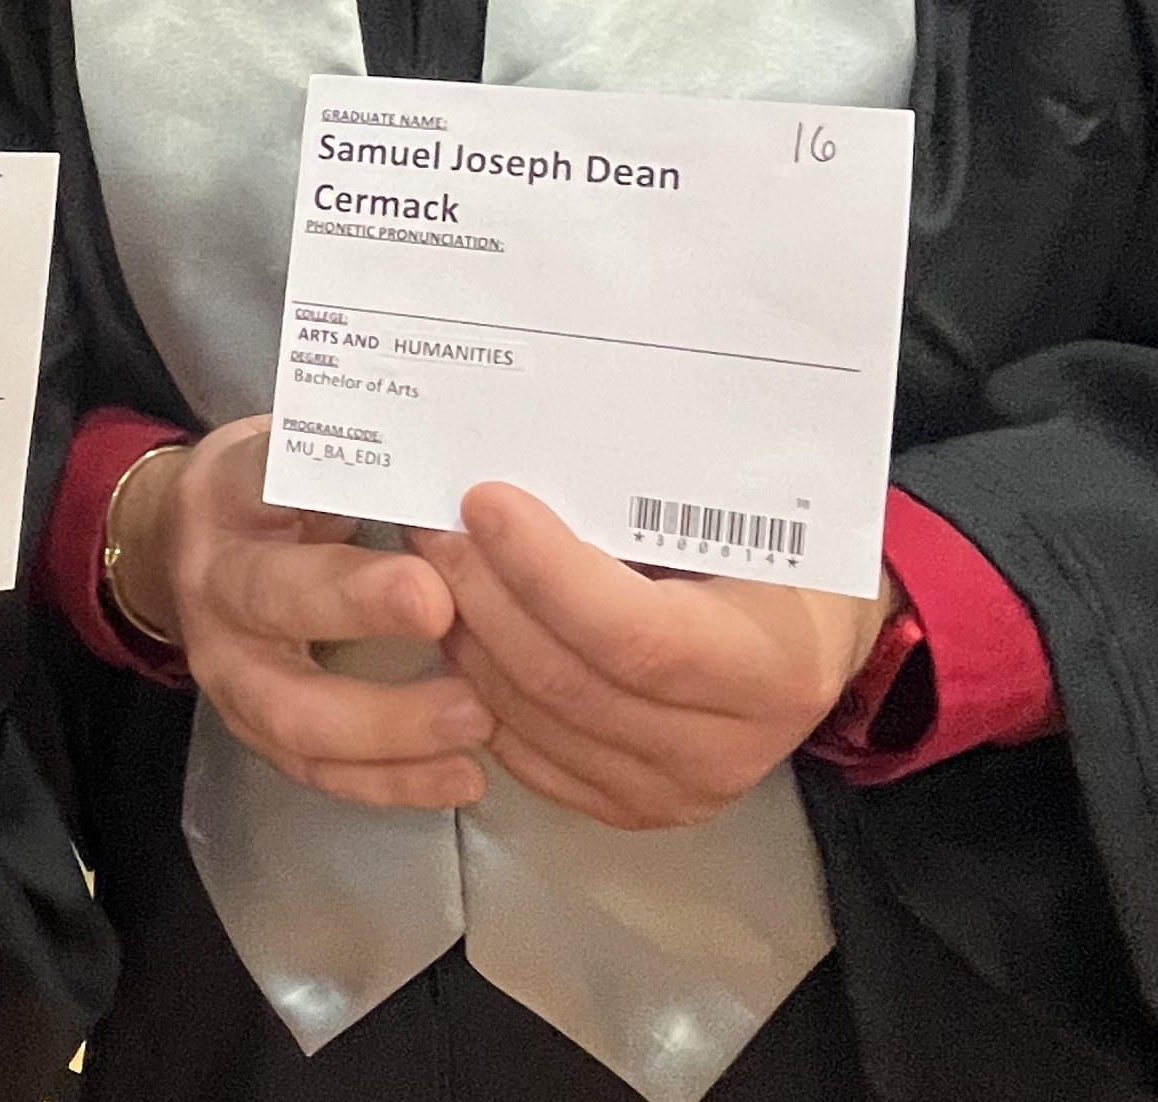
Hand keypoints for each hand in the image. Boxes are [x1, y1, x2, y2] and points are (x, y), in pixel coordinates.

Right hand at [141, 416, 493, 810]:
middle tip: (439, 604)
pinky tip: (462, 777)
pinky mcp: (248, 728)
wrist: (184, 545)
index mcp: (228, 490)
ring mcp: (223, 665)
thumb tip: (471, 457)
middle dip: (355, 604)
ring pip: (293, 709)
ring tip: (474, 716)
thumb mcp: (299, 446)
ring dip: (387, 721)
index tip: (400, 495)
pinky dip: (390, 782)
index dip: (327, 489)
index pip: (264, 478)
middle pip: (273, 595)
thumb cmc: (276, 487)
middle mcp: (215, 579)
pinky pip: (315, 768)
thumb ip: (364, 456)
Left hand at [413, 484, 897, 832]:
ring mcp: (674, 793)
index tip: (484, 500)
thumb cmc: (783, 554)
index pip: (634, 636)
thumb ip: (654, 492)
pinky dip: (480, 689)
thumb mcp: (749, 512)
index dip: (546, 572)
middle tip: (431, 520)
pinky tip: (459, 627)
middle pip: (567, 681)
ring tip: (431, 563)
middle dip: (483, 594)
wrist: (818, 639)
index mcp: (769, 666)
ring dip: (468, 638)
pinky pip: (530, 757)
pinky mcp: (631, 808)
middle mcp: (724, 750)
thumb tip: (532, 440)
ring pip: (535, 723)